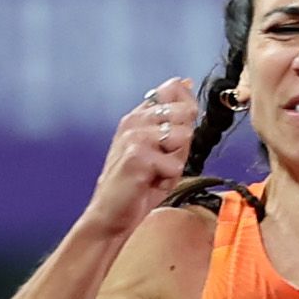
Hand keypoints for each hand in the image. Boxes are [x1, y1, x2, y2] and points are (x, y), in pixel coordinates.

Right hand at [85, 77, 199, 226]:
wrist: (110, 216)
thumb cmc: (136, 185)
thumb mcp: (159, 148)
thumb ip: (174, 120)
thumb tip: (187, 82)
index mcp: (137, 116)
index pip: (173, 88)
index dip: (186, 107)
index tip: (176, 134)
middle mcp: (134, 120)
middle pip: (186, 113)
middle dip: (184, 141)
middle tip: (162, 160)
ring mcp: (134, 136)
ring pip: (184, 137)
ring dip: (176, 161)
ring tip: (156, 172)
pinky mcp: (136, 156)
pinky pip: (175, 164)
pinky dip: (168, 179)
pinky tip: (149, 183)